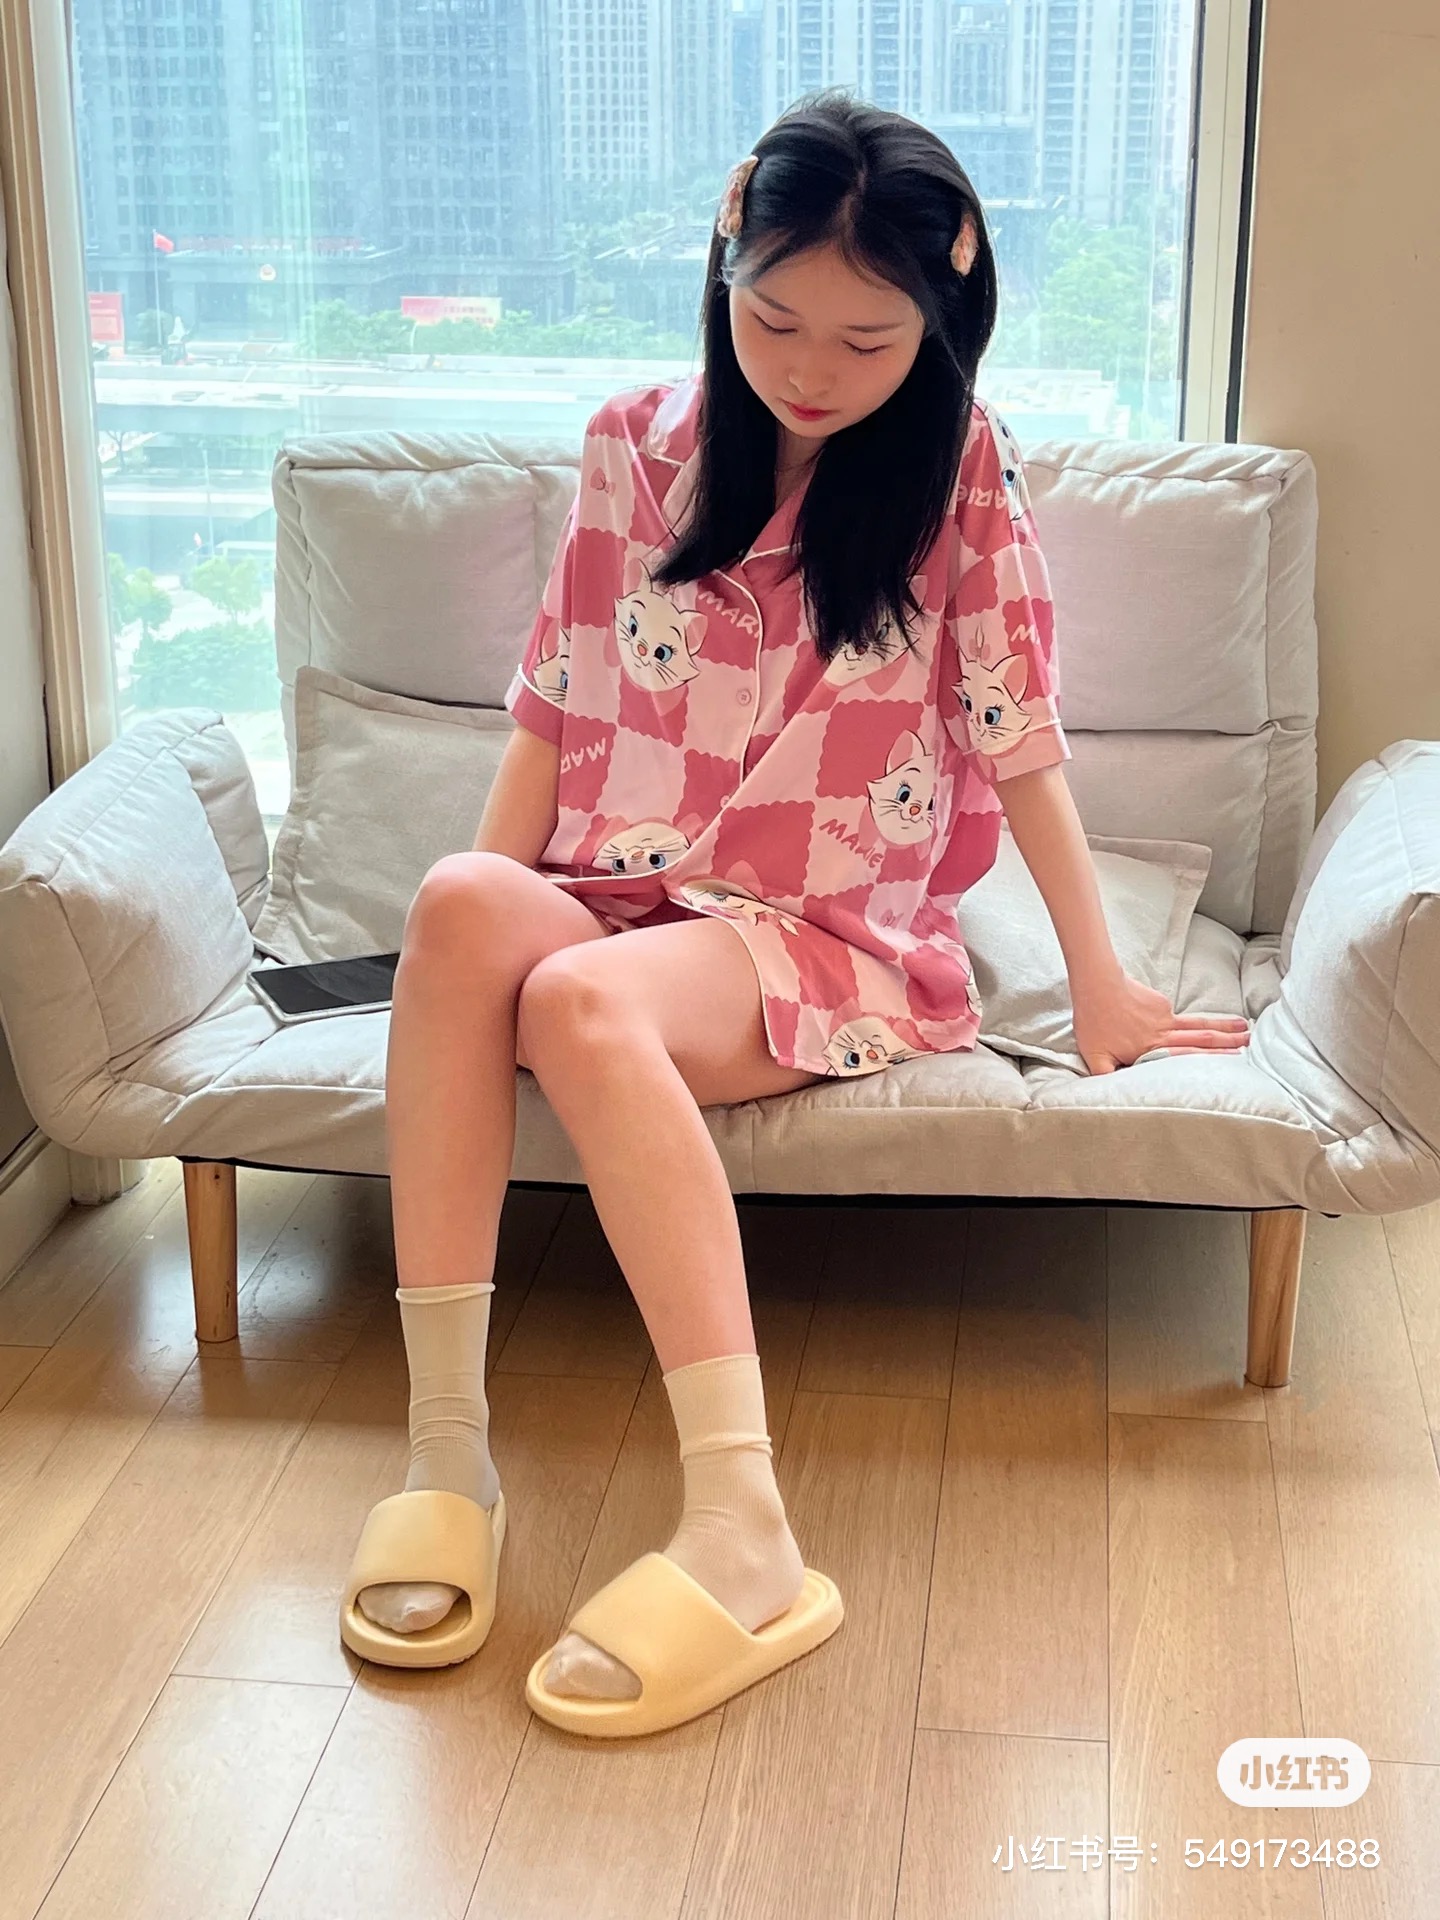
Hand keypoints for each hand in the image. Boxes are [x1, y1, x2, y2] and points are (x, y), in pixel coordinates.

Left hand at [1071, 971, 1251, 1076]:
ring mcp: (1164, 1016)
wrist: (1097, 983)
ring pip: (1197, 1023)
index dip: (1212, 1059)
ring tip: (1243, 1026)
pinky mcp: (1160, 1003)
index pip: (1187, 1057)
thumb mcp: (1095, 1057)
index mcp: (1151, 1049)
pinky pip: (1175, 1017)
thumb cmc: (1093, 1022)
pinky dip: (1186, 1022)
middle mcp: (1163, 1033)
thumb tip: (1116, 1094)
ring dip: (1222, 1026)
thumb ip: (1107, 1076)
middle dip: (1229, 1041)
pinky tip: (1181, 1021)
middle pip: (1202, 1037)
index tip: (1236, 1060)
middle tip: (1251, 1042)